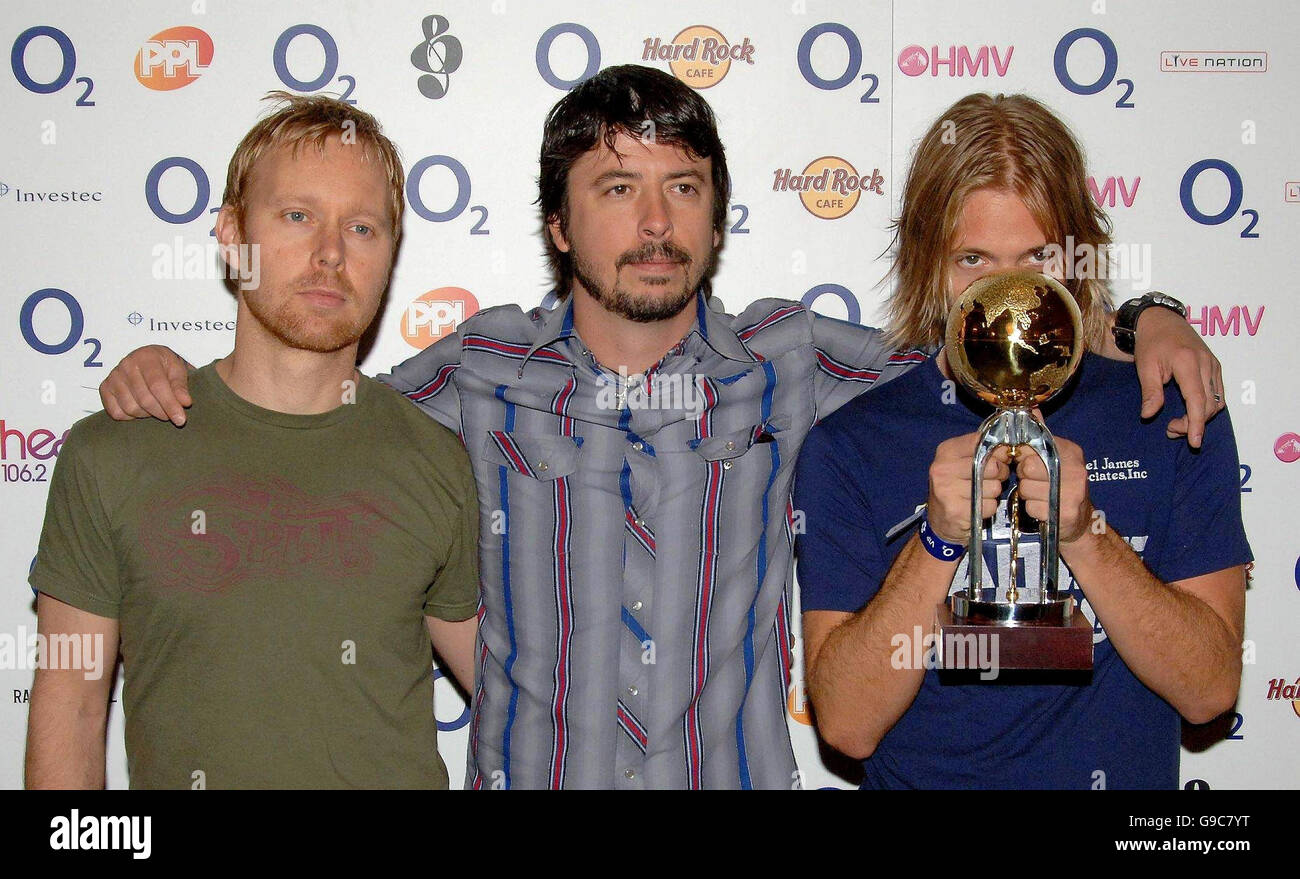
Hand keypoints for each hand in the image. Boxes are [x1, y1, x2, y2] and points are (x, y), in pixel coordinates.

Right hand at [99, 345, 192, 425]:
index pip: (157, 386)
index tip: (180, 419)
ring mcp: (113, 377)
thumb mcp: (177, 370)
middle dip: (161, 412)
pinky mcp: (105, 388)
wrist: (148, 359)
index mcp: (146, 357)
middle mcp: (126, 365)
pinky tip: (140, 407)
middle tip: (169, 414)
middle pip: (144, 399)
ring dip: (147, 414)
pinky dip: (130, 416)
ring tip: (156, 407)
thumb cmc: (164, 366)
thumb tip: (185, 402)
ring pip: (131, 408)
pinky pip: (116, 412)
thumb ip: (180, 386)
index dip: (170, 404)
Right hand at [927, 434, 1011, 544]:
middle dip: (998, 475)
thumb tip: (1007, 450)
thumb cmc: (954, 488)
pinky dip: (989, 508)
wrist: (939, 520)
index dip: (996, 452)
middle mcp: (943, 469)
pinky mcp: (956, 511)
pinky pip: (990, 506)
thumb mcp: (961, 463)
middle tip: (989, 480)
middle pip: (992, 466)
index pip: (981, 443)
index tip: (997, 459)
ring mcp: (948, 491)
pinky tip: (977, 508)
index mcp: (946, 452)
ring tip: (980, 496)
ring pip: (994, 487)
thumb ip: (982, 452)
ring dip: (993, 494)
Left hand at [1016, 429, 1092, 544]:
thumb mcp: (1056, 456)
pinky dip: (1032, 509)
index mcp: (1071, 452)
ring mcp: (1073, 493)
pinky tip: (1043, 508)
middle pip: (1027, 467)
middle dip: (1024, 476)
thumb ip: (1042, 435)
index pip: (1033, 445)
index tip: (1025, 460)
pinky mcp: (1065, 513)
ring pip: (1026, 488)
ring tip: (1040, 494)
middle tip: (1034, 480)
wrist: (1082, 519)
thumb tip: (1032, 409)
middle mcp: (1075, 470)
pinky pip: (1032, 507)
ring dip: (1027, 494)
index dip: (1023, 455)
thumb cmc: (1063, 484)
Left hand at [1133, 305, 1223, 447]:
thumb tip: (1149, 415)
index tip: (1195, 442)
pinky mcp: (1215, 366)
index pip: (1198, 400)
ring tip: (1177, 423)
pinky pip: (1218, 393)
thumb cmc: (1150, 342)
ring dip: (1201, 417)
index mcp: (1188, 362)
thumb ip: (1150, 392)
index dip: (1197, 423)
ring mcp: (1213, 364)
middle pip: (1209, 405)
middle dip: (1193, 423)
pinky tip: (1190, 411)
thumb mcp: (1145, 367)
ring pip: (1217, 401)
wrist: (1160, 320)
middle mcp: (1206, 363)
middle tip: (1171, 430)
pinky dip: (1206, 406)